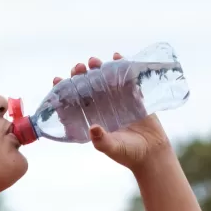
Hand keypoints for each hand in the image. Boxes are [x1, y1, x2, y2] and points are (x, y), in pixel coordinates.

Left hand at [53, 54, 171, 169]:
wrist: (153, 154)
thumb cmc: (128, 154)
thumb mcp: (112, 148)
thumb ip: (101, 140)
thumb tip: (93, 128)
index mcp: (91, 118)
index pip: (73, 102)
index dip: (64, 91)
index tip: (57, 80)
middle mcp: (101, 108)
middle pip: (87, 87)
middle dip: (80, 75)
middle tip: (78, 68)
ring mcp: (117, 100)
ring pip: (103, 79)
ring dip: (98, 68)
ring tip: (93, 61)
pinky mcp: (133, 96)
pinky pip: (126, 78)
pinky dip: (121, 65)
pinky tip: (117, 56)